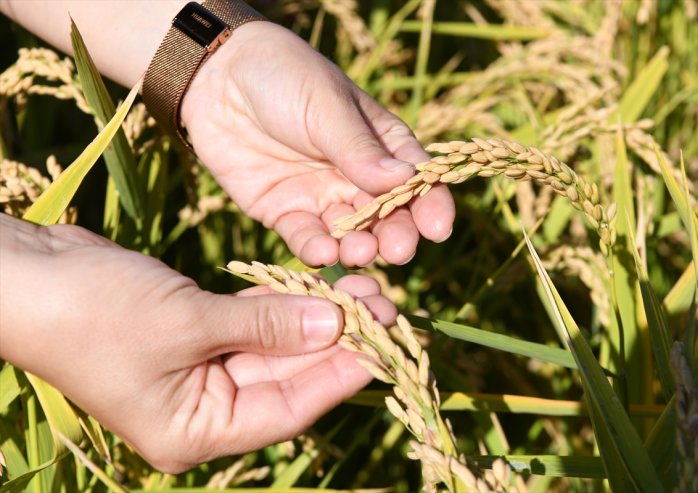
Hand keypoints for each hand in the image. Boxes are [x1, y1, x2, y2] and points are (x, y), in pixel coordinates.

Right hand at [0, 215, 395, 471]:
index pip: (288, 409)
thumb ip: (265, 325)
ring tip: (362, 287)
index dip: (339, 375)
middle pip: (286, 377)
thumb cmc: (93, 313)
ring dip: (312, 317)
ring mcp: (197, 370)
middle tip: (383, 304)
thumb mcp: (188, 322)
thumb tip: (336, 323)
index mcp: (195, 431)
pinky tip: (317, 283)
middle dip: (334, 339)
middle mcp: (201, 408)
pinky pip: (249, 322)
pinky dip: (280, 303)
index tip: (385, 342)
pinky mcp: (194, 332)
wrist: (28, 274)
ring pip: (272, 346)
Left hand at [181, 21, 454, 267]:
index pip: (415, 179)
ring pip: (349, 233)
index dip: (430, 204)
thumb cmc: (283, 77)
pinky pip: (307, 239)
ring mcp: (321, 197)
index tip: (437, 228)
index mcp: (380, 144)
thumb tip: (405, 181)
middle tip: (398, 251)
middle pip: (386, 215)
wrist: (217, 77)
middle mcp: (356, 176)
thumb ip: (359, 149)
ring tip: (359, 254)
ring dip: (358, 248)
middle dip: (395, 235)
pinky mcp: (286, 213)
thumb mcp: (325, 106)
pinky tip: (322, 254)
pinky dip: (316, 250)